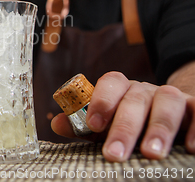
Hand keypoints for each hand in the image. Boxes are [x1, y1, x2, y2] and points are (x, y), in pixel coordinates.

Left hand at [51, 71, 194, 161]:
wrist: (169, 116)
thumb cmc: (129, 124)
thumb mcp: (105, 126)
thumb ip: (82, 126)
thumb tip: (56, 124)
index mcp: (121, 89)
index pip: (110, 83)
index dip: (101, 101)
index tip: (93, 124)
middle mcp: (145, 89)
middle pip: (135, 99)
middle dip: (124, 127)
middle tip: (115, 154)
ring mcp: (171, 97)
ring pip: (168, 102)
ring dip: (159, 128)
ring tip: (151, 153)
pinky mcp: (194, 108)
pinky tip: (189, 148)